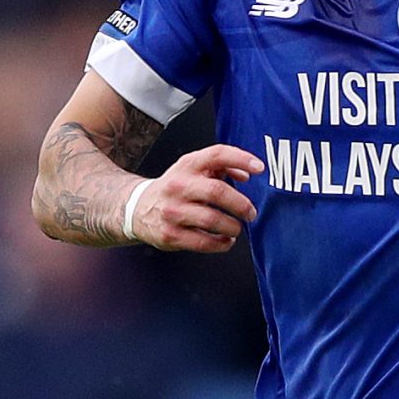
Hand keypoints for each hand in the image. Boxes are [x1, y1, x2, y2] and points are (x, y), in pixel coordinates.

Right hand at [129, 144, 263, 252]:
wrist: (137, 208)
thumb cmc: (175, 188)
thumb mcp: (192, 169)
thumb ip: (221, 167)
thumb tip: (248, 173)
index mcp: (187, 165)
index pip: (216, 155)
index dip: (241, 158)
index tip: (260, 168)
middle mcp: (178, 186)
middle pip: (217, 191)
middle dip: (241, 204)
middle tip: (251, 212)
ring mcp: (173, 211)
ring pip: (212, 219)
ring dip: (232, 227)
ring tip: (237, 228)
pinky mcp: (170, 235)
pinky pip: (203, 242)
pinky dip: (221, 244)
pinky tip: (226, 241)